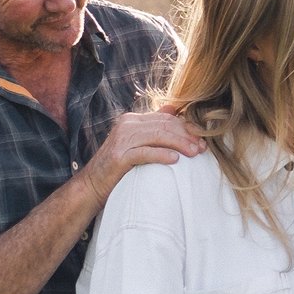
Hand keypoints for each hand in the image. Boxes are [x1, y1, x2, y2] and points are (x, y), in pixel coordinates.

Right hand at [87, 109, 204, 188]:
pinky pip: (145, 152)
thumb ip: (153, 126)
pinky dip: (162, 155)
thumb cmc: (118, 167)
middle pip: (164, 125)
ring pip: (157, 136)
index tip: (202, 140)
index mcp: (132, 120)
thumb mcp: (136, 143)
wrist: (91, 185)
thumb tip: (173, 108)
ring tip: (194, 153)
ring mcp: (121, 140)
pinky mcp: (118, 156)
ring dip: (179, 144)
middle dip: (186, 136)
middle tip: (202, 148)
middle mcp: (126, 125)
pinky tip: (175, 160)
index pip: (165, 118)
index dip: (186, 128)